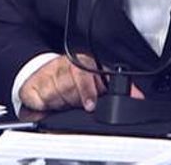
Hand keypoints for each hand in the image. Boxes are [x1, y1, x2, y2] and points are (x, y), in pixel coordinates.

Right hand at [18, 54, 142, 112]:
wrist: (40, 78)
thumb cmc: (71, 82)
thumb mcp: (96, 83)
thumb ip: (118, 89)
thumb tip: (137, 97)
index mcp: (83, 64)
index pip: (86, 73)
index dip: (88, 90)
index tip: (89, 105)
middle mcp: (65, 66)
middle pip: (71, 87)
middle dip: (74, 100)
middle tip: (74, 102)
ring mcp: (48, 74)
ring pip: (57, 94)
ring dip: (60, 103)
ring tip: (63, 101)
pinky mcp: (33, 86)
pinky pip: (40, 100)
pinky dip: (44, 106)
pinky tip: (48, 102)